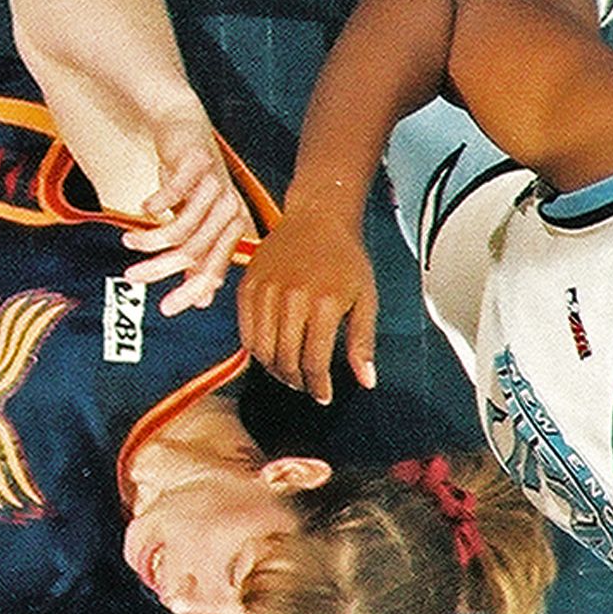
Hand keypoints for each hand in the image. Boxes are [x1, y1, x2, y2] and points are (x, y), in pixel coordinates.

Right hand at [123, 117, 255, 315]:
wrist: (184, 128)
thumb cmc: (190, 180)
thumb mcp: (196, 222)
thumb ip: (200, 258)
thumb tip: (202, 300)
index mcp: (232, 228)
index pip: (213, 270)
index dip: (189, 292)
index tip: (163, 309)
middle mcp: (229, 208)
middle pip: (193, 252)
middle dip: (159, 268)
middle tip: (131, 277)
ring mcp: (215, 184)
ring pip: (182, 227)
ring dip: (150, 239)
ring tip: (128, 243)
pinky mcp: (197, 162)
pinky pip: (175, 192)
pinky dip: (156, 204)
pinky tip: (143, 207)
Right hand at [236, 213, 381, 403]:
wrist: (317, 217)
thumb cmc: (345, 258)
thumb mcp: (365, 299)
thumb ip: (362, 342)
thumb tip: (367, 382)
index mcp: (325, 303)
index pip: (315, 361)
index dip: (318, 387)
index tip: (323, 396)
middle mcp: (292, 297)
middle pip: (286, 359)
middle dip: (297, 381)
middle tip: (306, 386)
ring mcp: (266, 290)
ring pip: (262, 350)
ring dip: (275, 369)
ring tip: (288, 372)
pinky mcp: (248, 285)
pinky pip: (245, 332)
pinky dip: (256, 349)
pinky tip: (271, 352)